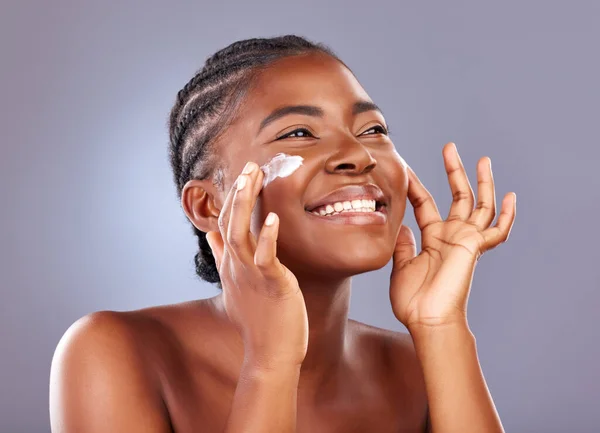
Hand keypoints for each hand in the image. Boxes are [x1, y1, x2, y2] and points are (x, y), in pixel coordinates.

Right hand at [205, 162, 308, 369]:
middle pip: (230, 221)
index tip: (244, 173)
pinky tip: (271, 218)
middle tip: (250, 164)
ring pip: (240, 233)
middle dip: (239, 191)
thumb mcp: (235, 284)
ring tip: (252, 177)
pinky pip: (266, 257)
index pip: (226, 223)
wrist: (270, 353)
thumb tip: (212, 234)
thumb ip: (223, 257)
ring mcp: (251, 275)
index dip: (233, 197)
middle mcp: (237, 266)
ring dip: (244, 204)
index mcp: (232, 264)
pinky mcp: (271, 284)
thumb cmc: (258, 319)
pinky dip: (267, 237)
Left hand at [389, 142, 515, 330]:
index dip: (416, 186)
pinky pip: (496, 230)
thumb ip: (403, 244)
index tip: (406, 170)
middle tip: (450, 148)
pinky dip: (506, 215)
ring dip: (482, 182)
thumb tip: (401, 226)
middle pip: (457, 196)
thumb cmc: (414, 301)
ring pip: (479, 205)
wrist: (427, 320)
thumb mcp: (401, 266)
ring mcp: (465, 241)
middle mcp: (452, 235)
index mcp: (433, 238)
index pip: (426, 204)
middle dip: (455, 172)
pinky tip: (511, 197)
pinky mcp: (474, 248)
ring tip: (482, 159)